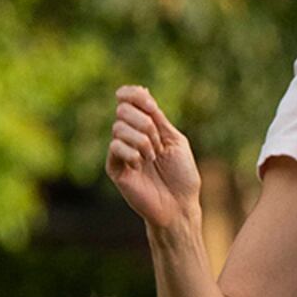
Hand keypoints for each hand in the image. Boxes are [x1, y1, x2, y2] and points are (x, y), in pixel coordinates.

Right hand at [106, 85, 201, 228]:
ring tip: (152, 158)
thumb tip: (142, 90)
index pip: (129, 99)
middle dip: (146, 124)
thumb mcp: (174, 139)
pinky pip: (115, 147)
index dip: (134, 94)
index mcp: (145, 127)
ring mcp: (121, 152)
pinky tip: (139, 166)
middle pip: (123, 110)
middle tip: (158, 145)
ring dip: (142, 141)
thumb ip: (157, 117)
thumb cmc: (182, 176)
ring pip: (118, 127)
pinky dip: (131, 153)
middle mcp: (130, 136)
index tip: (149, 102)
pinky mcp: (114, 167)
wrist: (180, 206)